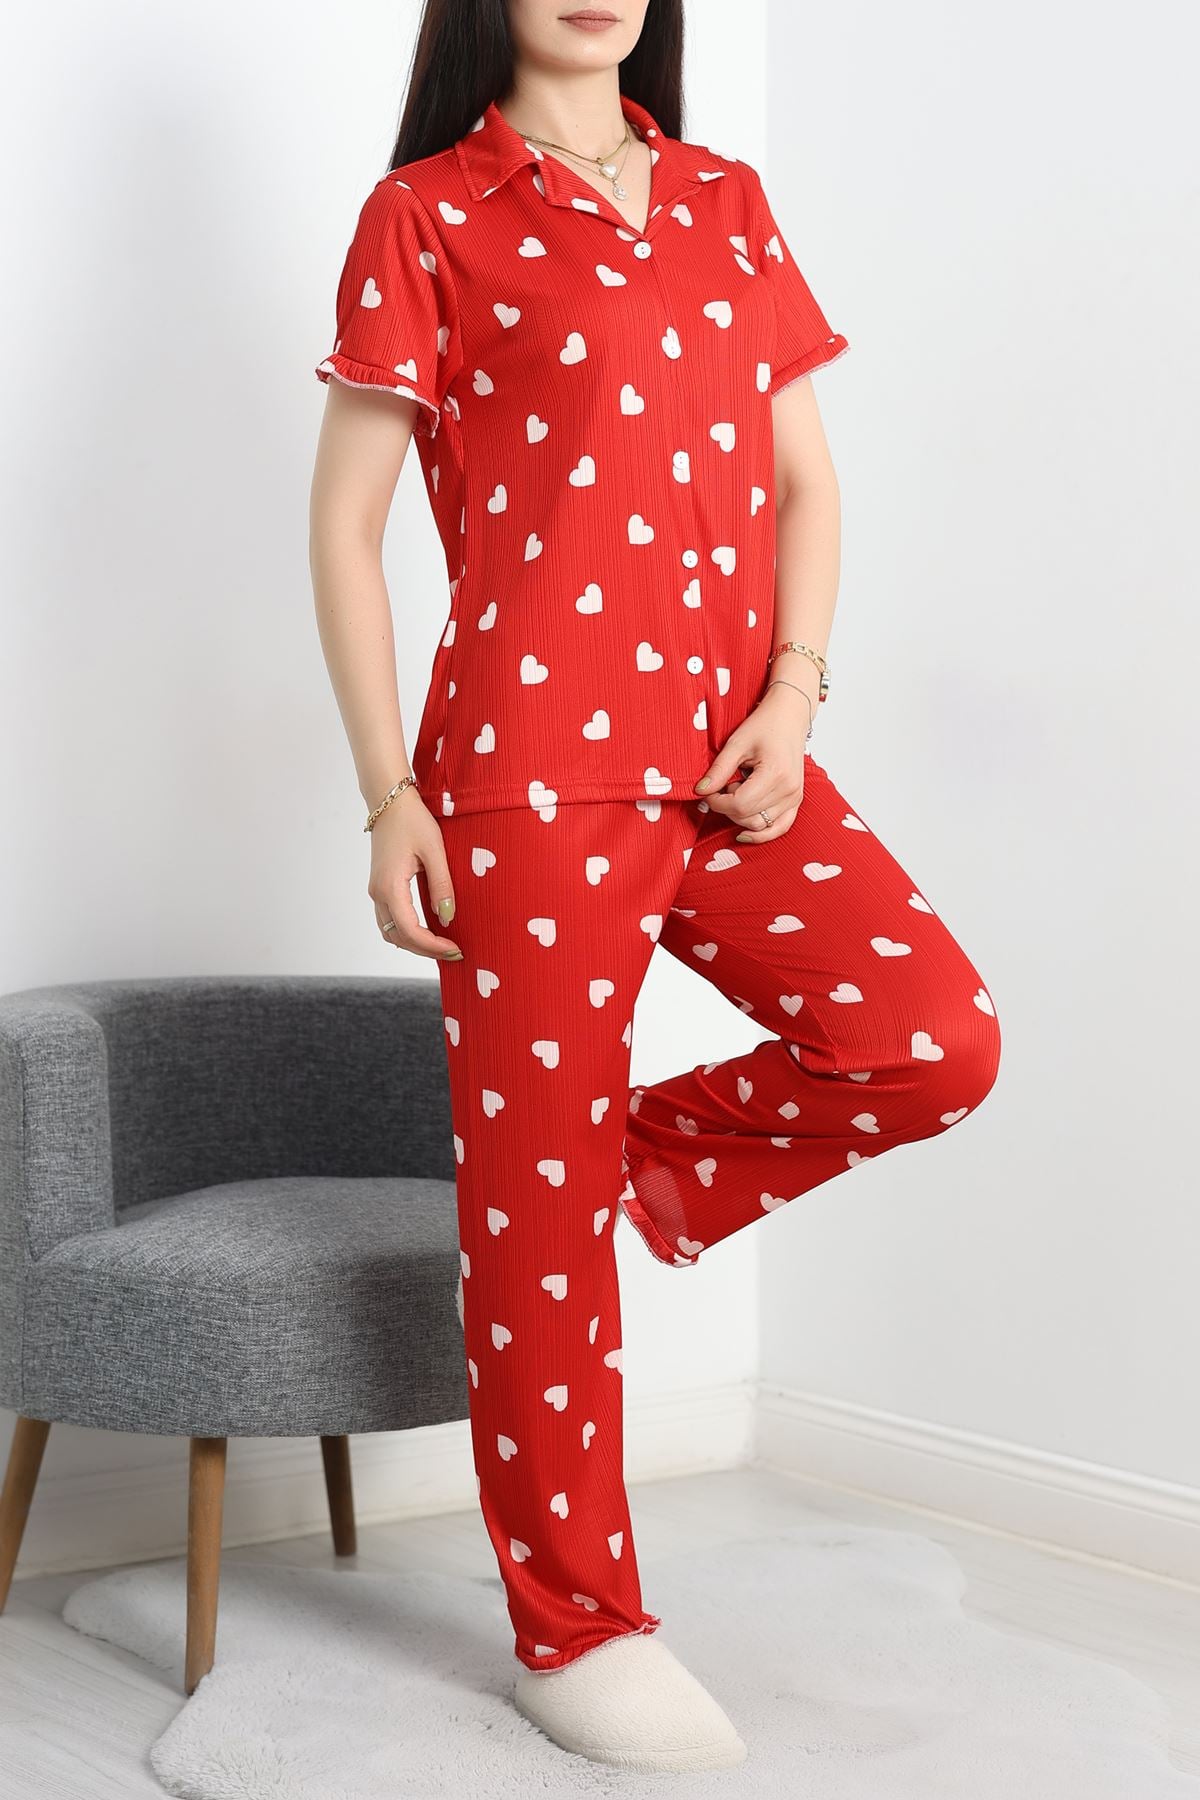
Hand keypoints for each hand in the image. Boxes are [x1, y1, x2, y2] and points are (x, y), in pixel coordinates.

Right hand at [366, 789, 462, 958]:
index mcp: (390, 886)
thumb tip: (448, 917)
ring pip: (391, 932)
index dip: (432, 945)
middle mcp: (378, 893)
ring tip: (442, 946)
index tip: (455, 949)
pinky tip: (427, 932)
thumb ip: (442, 885)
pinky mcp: (379, 887)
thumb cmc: (413, 821)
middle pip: (398, 937)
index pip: (410, 930)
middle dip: (426, 950)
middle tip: (455, 952)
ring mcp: (376, 891)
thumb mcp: (435, 850)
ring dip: (415, 944)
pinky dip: (406, 933)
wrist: (390, 802)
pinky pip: (389, 921)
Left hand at [693, 681, 811, 841]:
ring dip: (741, 814)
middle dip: (727, 808)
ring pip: (759, 825)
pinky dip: (761, 834)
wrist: (790, 717)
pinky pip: (779, 828)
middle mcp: (788, 790)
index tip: (708, 792)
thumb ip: (719, 770)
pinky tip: (743, 833)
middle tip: (722, 787)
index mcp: (775, 774)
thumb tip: (700, 791)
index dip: (717, 802)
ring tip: (739, 790)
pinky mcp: (796, 801)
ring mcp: (795, 797)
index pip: (739, 804)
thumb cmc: (764, 725)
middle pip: (747, 817)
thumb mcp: (736, 743)